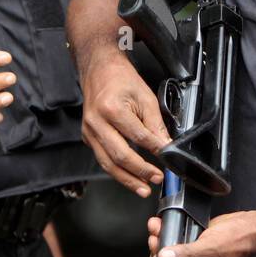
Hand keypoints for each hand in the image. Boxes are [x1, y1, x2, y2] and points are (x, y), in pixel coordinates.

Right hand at [78, 52, 170, 196]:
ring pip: (108, 163)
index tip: (168, 158)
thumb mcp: (145, 97)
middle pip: (119, 155)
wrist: (98, 68)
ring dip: (127, 179)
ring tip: (143, 188)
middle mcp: (96, 123)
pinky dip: (117, 170)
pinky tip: (130, 176)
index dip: (155, 149)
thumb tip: (165, 145)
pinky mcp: (87, 137)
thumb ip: (155, 124)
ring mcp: (89, 132)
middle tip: (156, 178)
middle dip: (140, 171)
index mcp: (112, 109)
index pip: (138, 136)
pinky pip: (102, 158)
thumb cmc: (120, 78)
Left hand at [148, 211, 255, 256]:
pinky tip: (163, 226)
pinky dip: (170, 233)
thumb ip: (185, 254)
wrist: (249, 227)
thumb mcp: (207, 250)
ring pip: (171, 252)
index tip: (155, 254)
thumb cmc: (237, 243)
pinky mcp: (194, 246)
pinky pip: (177, 242)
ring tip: (157, 228)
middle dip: (158, 249)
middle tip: (155, 238)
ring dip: (162, 239)